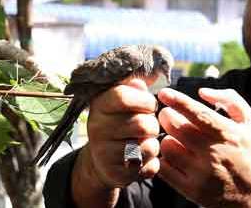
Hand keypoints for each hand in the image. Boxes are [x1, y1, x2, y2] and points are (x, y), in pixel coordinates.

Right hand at [72, 78, 160, 202]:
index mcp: (99, 105)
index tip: (149, 105)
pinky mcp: (116, 174)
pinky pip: (149, 166)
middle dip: (152, 125)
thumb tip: (145, 77)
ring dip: (153, 144)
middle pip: (142, 124)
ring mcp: (104, 153)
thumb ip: (133, 87)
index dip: (144, 100)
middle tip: (146, 127)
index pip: (123, 96)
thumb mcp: (122, 100)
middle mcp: (97, 128)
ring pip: (148, 146)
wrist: (102, 160)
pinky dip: (152, 162)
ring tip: (143, 141)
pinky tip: (141, 158)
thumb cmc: (119, 122)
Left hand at [157, 87, 250, 207]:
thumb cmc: (247, 150)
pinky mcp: (191, 190)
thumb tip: (202, 91)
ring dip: (167, 138)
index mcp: (227, 133)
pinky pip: (164, 168)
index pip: (198, 113)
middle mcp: (214, 153)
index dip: (178, 101)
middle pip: (175, 127)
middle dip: (167, 117)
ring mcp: (201, 173)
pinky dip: (164, 159)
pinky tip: (173, 156)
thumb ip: (229, 99)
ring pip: (167, 147)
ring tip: (175, 139)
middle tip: (169, 116)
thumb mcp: (248, 121)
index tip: (164, 93)